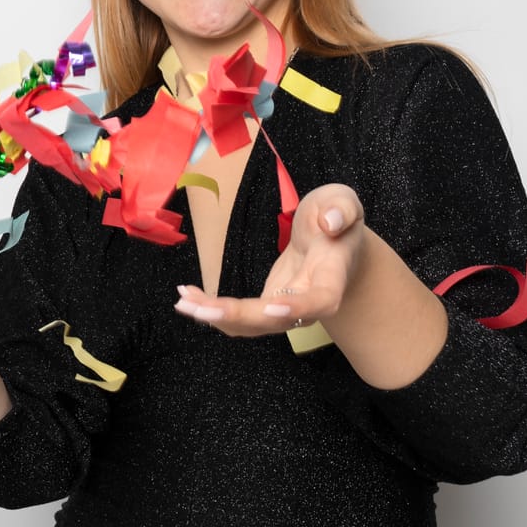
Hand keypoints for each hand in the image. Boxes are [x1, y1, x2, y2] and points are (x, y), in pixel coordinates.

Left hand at [173, 184, 367, 337]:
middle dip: (237, 317)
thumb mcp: (342, 202)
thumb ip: (341, 209)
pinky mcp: (266, 307)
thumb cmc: (335, 219)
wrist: (332, 243)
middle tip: (200, 310)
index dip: (299, 307)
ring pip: (251, 325)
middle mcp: (308, 302)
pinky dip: (211, 309)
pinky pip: (239, 317)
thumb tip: (331, 222)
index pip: (321, 300)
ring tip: (183, 301)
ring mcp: (286, 309)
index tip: (272, 305)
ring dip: (215, 316)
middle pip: (274, 321)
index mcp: (332, 277)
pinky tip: (187, 296)